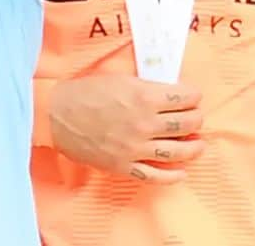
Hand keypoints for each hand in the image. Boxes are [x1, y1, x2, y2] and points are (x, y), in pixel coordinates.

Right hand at [49, 74, 204, 183]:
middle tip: (197, 116)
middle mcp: (144, 123)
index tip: (194, 95)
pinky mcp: (124, 165)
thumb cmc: (84, 91)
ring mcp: (135, 148)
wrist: (56, 113)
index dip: (193, 95)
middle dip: (197, 118)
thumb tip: (167, 93)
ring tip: (199, 143)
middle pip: (185, 124)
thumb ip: (145, 87)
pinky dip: (172, 175)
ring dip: (193, 147)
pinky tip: (181, 171)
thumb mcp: (118, 78)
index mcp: (143, 97)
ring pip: (177, 152)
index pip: (183, 98)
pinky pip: (155, 175)